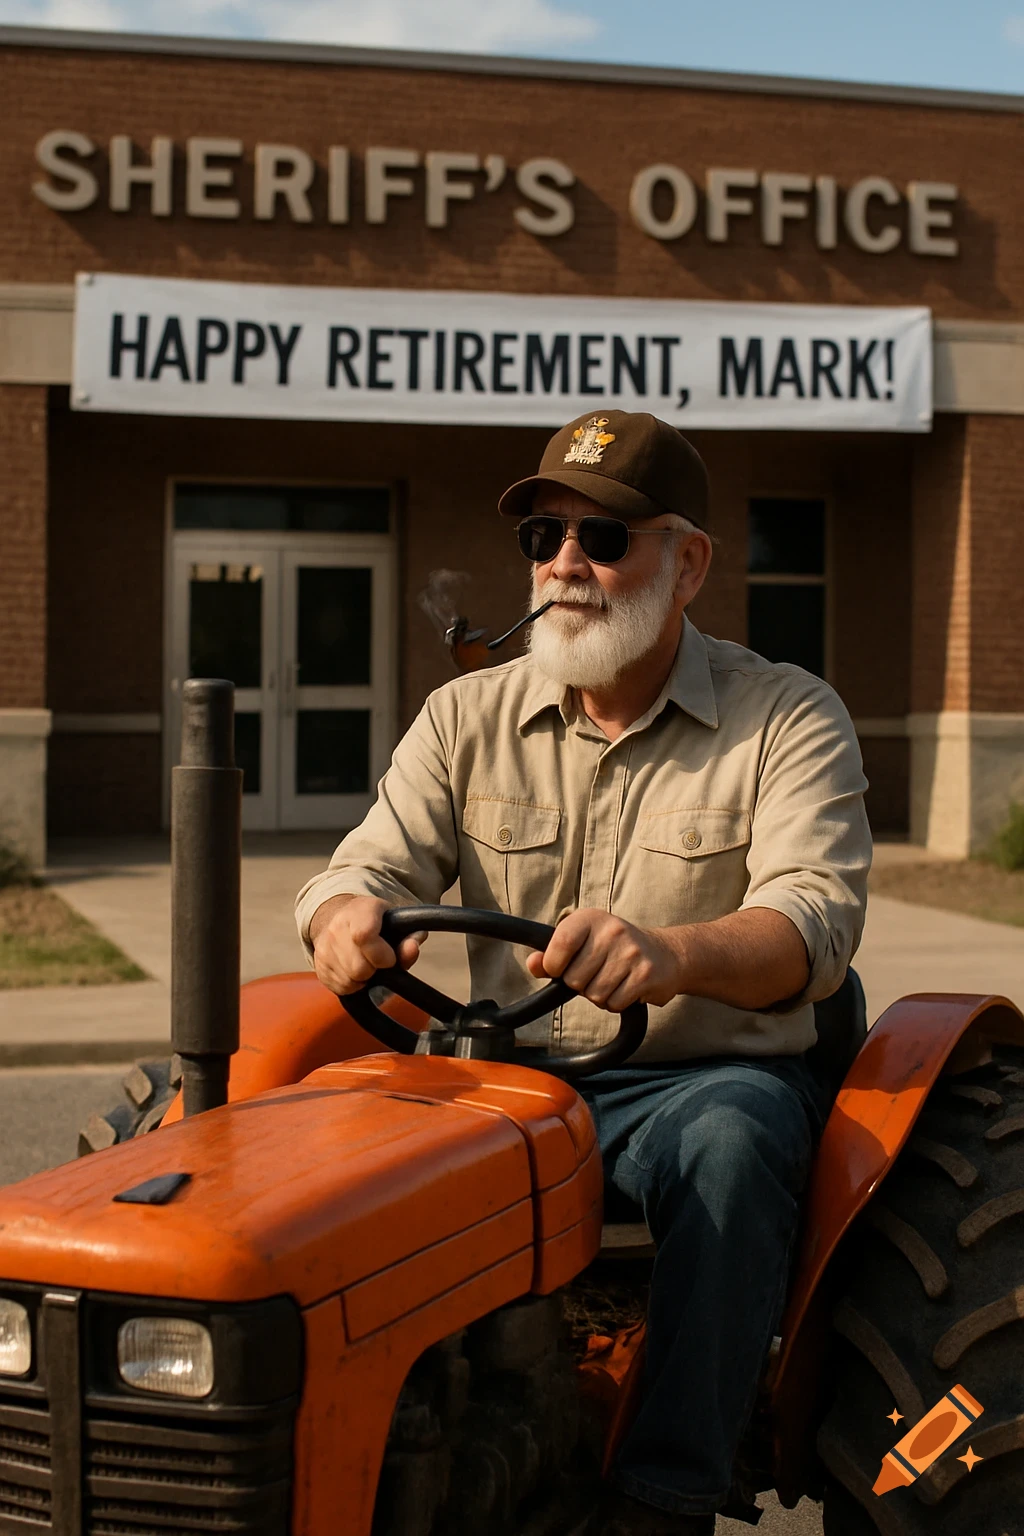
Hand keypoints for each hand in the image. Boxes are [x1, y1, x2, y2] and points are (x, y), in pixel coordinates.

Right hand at [310, 895, 424, 995]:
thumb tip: (411, 948)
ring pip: (349, 979)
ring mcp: (324, 944)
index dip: (381, 954)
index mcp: (361, 909)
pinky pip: (340, 986)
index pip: (363, 935)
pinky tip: (354, 969)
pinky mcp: (318, 962)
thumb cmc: (377, 922)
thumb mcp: (398, 921)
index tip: (390, 959)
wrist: (340, 915)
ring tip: (366, 963)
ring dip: (363, 978)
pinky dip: (352, 984)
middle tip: (378, 961)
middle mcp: (337, 925)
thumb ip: (411, 936)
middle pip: (358, 967)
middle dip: (374, 970)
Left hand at [525, 909, 682, 1011]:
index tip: (562, 967)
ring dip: (599, 996)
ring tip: (613, 980)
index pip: (560, 944)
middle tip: (597, 973)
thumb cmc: (615, 949)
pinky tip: (626, 988)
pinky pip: (614, 1003)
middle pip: (575, 979)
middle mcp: (612, 931)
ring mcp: (631, 952)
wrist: (665, 954)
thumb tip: (533, 963)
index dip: (554, 965)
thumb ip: (553, 954)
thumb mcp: (584, 942)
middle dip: (581, 985)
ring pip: (594, 994)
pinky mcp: (645, 975)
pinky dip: (616, 1003)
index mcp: (591, 919)